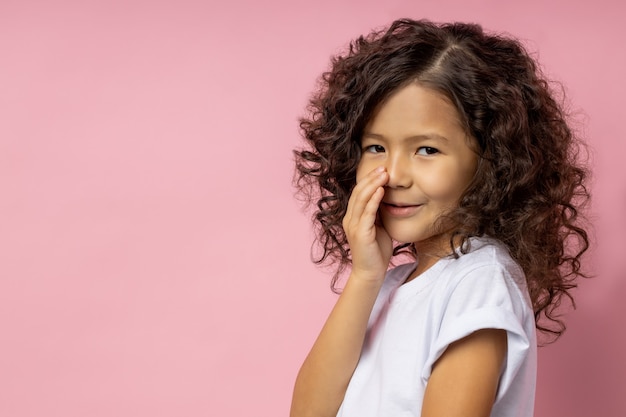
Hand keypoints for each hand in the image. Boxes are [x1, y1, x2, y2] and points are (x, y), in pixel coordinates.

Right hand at [343, 166, 392, 282]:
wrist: (370, 273)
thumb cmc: (376, 252)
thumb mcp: (378, 228)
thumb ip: (378, 214)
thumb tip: (387, 198)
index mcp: (352, 217)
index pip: (358, 193)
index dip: (368, 180)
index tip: (381, 170)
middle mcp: (350, 219)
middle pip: (358, 192)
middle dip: (370, 178)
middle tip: (383, 167)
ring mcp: (353, 226)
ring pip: (361, 200)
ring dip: (373, 185)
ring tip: (384, 174)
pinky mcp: (361, 234)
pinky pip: (367, 213)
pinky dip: (374, 200)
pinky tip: (381, 190)